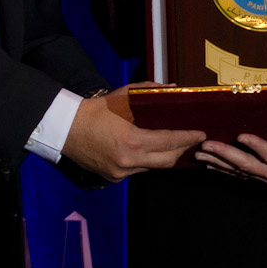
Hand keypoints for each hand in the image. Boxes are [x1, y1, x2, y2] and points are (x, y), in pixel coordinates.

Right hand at [60, 86, 202, 180]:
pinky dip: (146, 160)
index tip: (201, 133)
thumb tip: (173, 89)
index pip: (170, 141)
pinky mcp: (113, 178)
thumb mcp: (122, 96)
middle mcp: (128, 162)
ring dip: (164, 156)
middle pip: (167, 160)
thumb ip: (149, 91)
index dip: (188, 137)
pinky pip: (138, 170)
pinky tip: (149, 150)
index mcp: (132, 141)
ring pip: (152, 167)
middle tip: (192, 139)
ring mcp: (120, 173)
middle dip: (182, 150)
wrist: (65, 129)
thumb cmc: (94, 110)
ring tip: (174, 144)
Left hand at [195, 133, 266, 205]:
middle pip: (249, 166)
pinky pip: (244, 177)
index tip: (241, 135)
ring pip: (242, 173)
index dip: (258, 146)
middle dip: (225, 155)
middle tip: (206, 145)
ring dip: (220, 163)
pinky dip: (227, 171)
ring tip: (200, 154)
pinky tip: (212, 166)